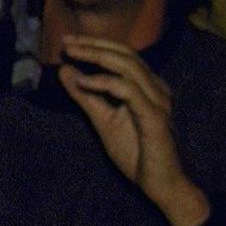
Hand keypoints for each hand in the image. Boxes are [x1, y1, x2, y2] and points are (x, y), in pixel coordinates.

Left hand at [53, 35, 212, 225]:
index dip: (96, 45)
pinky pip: (130, 92)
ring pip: (130, 67)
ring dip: (98, 58)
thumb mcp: (103, 119)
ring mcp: (158, 102)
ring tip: (73, 55)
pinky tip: (84, 83)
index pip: (123, 55)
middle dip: (94, 46)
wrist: (159, 183)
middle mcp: (156, 89)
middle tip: (67, 43)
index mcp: (148, 86)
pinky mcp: (155, 117)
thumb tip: (65, 70)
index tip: (68, 42)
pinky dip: (105, 83)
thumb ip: (85, 96)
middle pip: (126, 55)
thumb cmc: (136, 152)